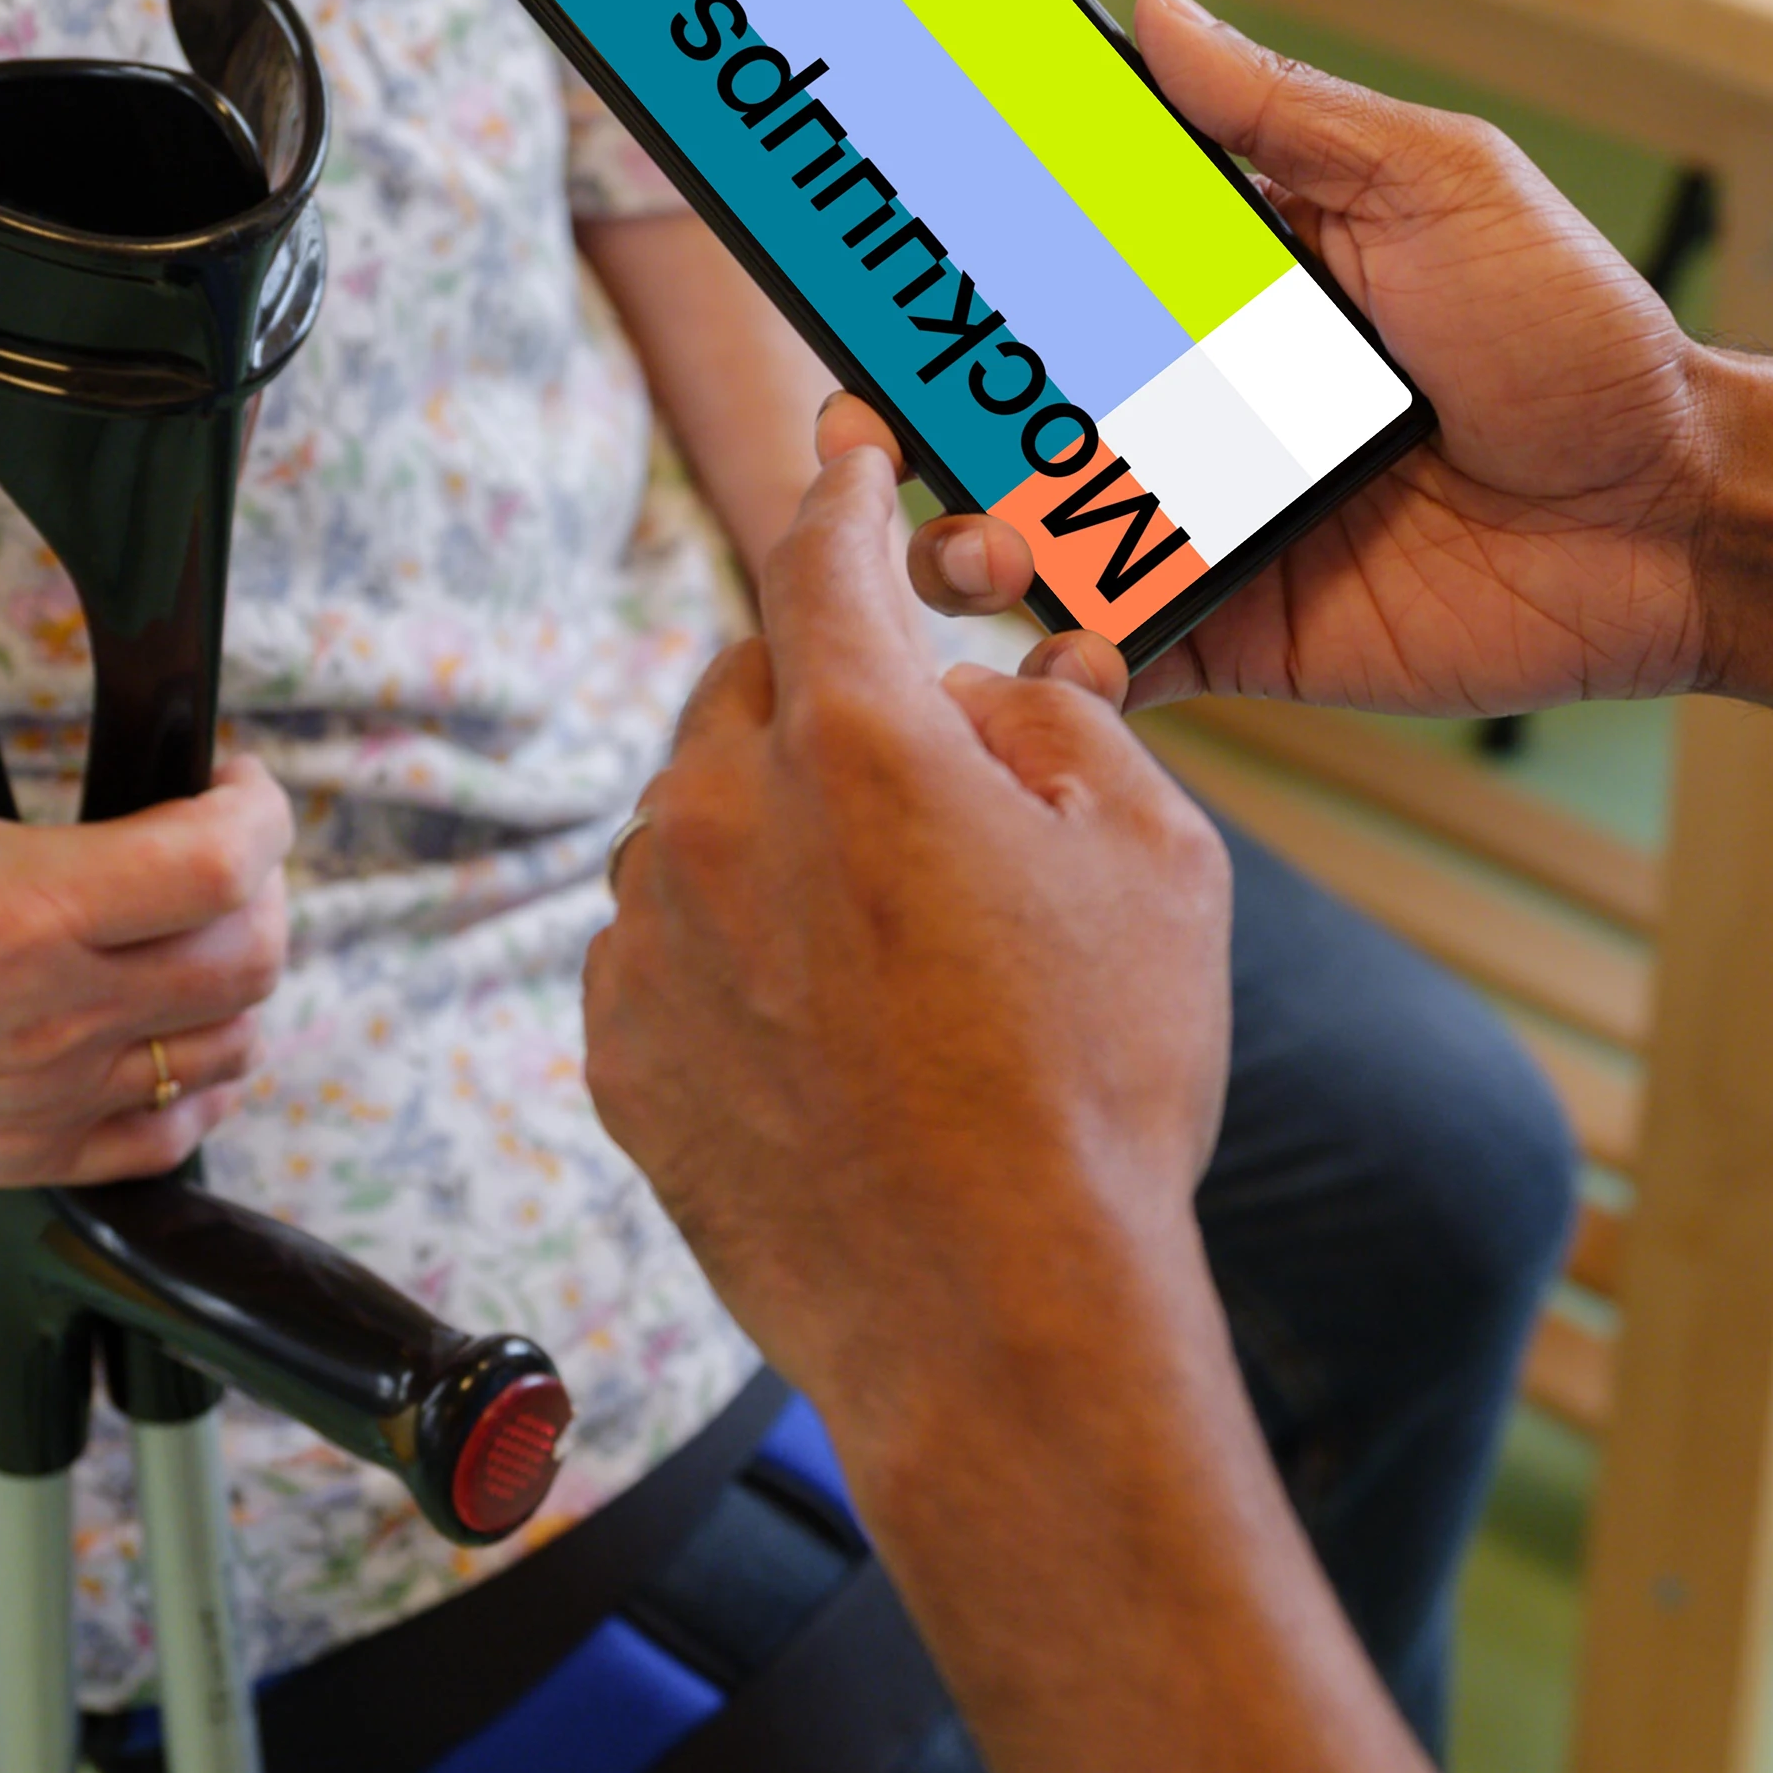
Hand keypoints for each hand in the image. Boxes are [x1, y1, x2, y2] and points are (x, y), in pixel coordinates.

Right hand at [0, 616, 287, 1182]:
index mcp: (18, 905)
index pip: (223, 863)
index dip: (260, 808)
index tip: (230, 775)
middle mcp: (48, 1014)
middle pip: (253, 958)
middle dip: (264, 885)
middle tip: (220, 845)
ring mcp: (40, 1095)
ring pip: (230, 1049)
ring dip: (235, 979)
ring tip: (197, 927)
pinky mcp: (19, 1152)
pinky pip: (172, 1136)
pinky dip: (199, 1079)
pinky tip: (172, 1025)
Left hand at [586, 401, 1238, 1438]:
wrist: (1000, 1323)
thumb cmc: (1098, 1091)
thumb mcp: (1155, 864)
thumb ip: (1062, 728)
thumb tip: (993, 693)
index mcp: (853, 741)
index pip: (819, 553)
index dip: (840, 488)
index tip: (840, 450)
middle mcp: (717, 819)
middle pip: (747, 687)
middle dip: (823, 697)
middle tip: (919, 777)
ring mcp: (648, 942)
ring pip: (696, 823)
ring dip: (775, 838)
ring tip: (896, 949)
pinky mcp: (617, 1053)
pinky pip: (661, 950)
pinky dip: (728, 955)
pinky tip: (831, 1034)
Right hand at [911, 0, 1718, 718]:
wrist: (1677, 517)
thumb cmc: (1580, 340)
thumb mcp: (1439, 188)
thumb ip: (1289, 116)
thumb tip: (1155, 11)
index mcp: (1231, 285)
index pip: (1059, 257)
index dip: (956, 251)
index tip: (858, 230)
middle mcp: (1199, 402)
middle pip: (1015, 404)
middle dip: (917, 415)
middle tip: (862, 423)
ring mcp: (1213, 521)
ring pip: (1039, 534)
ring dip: (972, 540)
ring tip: (965, 543)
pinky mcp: (1244, 630)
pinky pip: (1121, 648)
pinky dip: (1064, 654)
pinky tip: (1046, 637)